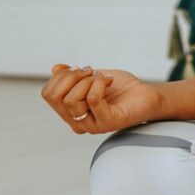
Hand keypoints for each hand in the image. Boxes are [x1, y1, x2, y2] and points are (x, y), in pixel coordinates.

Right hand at [41, 64, 164, 133]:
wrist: (147, 94)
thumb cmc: (120, 88)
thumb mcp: (91, 77)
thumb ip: (72, 76)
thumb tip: (55, 68)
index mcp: (70, 112)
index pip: (48, 94)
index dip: (60, 76)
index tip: (79, 70)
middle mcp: (78, 122)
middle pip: (56, 97)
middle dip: (71, 77)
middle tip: (90, 71)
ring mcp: (92, 125)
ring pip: (71, 99)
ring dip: (87, 80)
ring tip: (102, 78)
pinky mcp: (108, 123)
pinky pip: (92, 99)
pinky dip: (99, 83)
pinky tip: (109, 81)